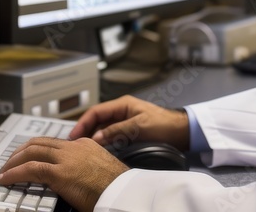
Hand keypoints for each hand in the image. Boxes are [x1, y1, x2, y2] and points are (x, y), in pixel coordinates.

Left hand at [0, 137, 128, 211]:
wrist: (126, 193)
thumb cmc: (116, 188)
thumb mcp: (98, 171)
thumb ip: (83, 168)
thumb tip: (72, 178)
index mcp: (85, 145)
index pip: (53, 142)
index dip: (35, 149)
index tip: (26, 157)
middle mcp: (74, 147)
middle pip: (38, 142)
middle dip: (20, 152)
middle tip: (9, 162)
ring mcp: (67, 158)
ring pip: (31, 152)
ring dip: (13, 162)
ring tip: (4, 171)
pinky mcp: (61, 173)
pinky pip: (30, 169)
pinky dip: (14, 173)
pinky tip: (6, 179)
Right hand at [68, 95, 189, 149]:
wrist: (182, 131)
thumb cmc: (164, 124)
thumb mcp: (139, 126)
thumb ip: (117, 131)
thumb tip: (96, 137)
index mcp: (122, 104)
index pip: (96, 111)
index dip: (83, 123)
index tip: (74, 136)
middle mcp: (121, 112)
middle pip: (97, 121)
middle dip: (85, 131)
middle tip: (74, 145)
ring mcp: (125, 122)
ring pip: (103, 130)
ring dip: (93, 138)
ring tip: (83, 149)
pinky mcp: (129, 132)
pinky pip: (111, 136)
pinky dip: (103, 143)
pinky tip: (98, 151)